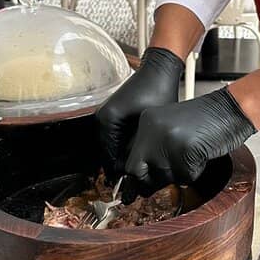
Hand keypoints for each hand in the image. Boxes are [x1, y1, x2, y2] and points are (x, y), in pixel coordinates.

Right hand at [95, 47, 184, 177]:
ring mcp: (105, 115)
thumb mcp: (151, 125)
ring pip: (110, 147)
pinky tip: (138, 154)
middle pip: (107, 154)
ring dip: (122, 158)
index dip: (120, 174)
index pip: (108, 158)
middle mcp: (101, 118)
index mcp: (107, 121)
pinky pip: (114, 138)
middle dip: (121, 167)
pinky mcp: (112, 114)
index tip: (131, 188)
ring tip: (138, 170)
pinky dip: (123, 147)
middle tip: (136, 183)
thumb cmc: (158, 92)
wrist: (159, 71)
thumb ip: (139, 148)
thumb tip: (134, 171)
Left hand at [124, 88, 254, 193]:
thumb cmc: (207, 120)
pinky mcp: (185, 150)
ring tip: (192, 155)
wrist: (231, 109)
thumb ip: (154, 148)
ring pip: (164, 177)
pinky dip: (195, 172)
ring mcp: (168, 140)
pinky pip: (186, 177)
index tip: (136, 189)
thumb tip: (140, 181)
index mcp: (147, 122)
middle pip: (140, 172)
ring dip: (179, 174)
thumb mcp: (171, 128)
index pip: (131, 160)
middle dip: (150, 183)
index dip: (137, 177)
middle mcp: (153, 130)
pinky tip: (202, 155)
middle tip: (157, 184)